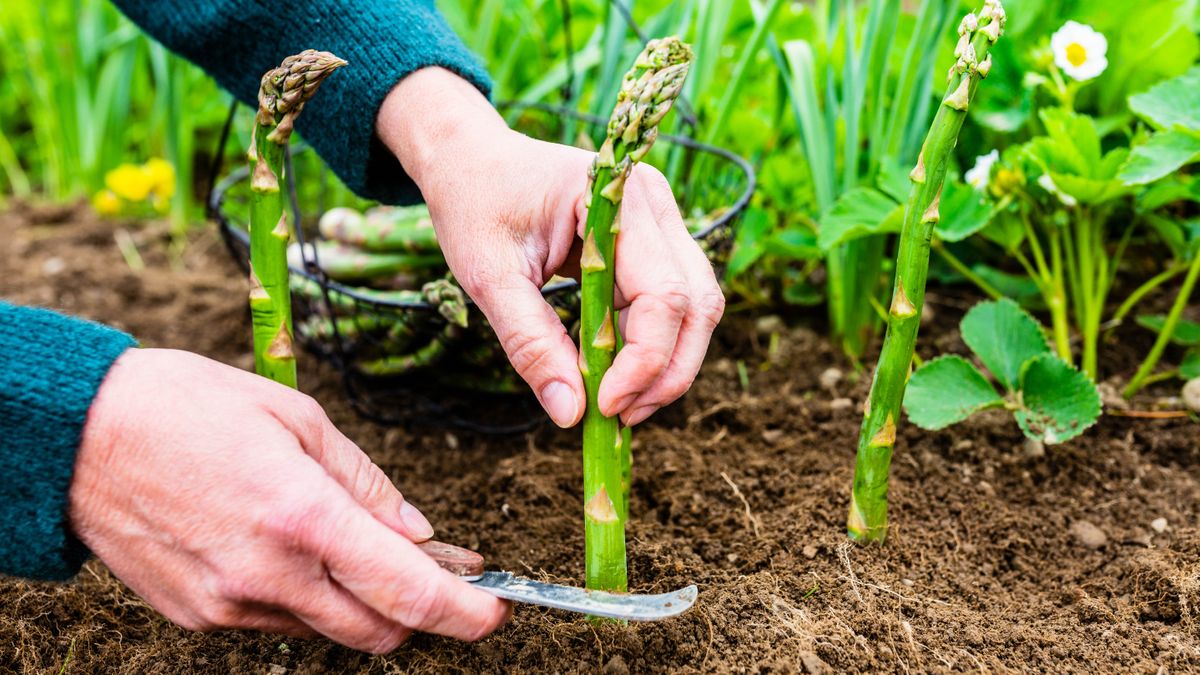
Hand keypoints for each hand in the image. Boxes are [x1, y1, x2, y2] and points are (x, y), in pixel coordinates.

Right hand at [69, 348, 508, 652]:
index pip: (409, 591)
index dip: (465, 611)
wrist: (79, 436)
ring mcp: (230, 604)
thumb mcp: (298, 420)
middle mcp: (270, 575)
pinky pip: (279, 622)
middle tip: (436, 571)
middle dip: (421, 611)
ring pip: (330, 631)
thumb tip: (419, 533)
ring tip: (357, 549)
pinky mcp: (199, 616)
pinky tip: (294, 552)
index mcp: (303, 517)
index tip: (494, 609)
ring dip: (361, 603)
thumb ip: (366, 484)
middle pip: (380, 631)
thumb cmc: (190, 408)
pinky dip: (306, 598)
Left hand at [377, 68, 724, 427]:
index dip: (644, 360)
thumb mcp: (488, 276)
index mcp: (617, 198)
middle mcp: (655, 205)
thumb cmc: (476, 204)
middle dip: (667, 371)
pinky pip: (671, 305)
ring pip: (695, 309)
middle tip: (619, 417)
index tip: (605, 406)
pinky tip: (614, 376)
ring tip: (617, 403)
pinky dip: (650, 347)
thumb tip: (571, 414)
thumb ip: (530, 343)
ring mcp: (661, 223)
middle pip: (697, 304)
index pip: (663, 294)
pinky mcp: (654, 245)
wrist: (473, 160)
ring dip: (666, 365)